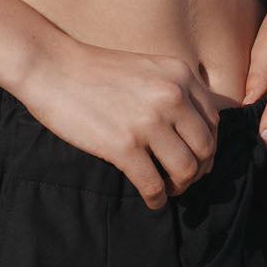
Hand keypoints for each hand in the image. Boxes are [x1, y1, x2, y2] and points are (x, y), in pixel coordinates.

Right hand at [20, 39, 220, 210]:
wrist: (53, 67)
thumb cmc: (96, 70)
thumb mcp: (148, 68)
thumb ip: (174, 90)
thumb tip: (195, 133)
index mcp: (180, 75)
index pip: (214, 120)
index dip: (208, 145)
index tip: (196, 158)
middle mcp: (172, 96)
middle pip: (205, 148)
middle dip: (198, 170)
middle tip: (181, 177)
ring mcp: (149, 121)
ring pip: (186, 171)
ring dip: (179, 186)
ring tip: (167, 188)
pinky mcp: (124, 146)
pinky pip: (155, 185)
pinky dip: (157, 199)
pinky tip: (151, 199)